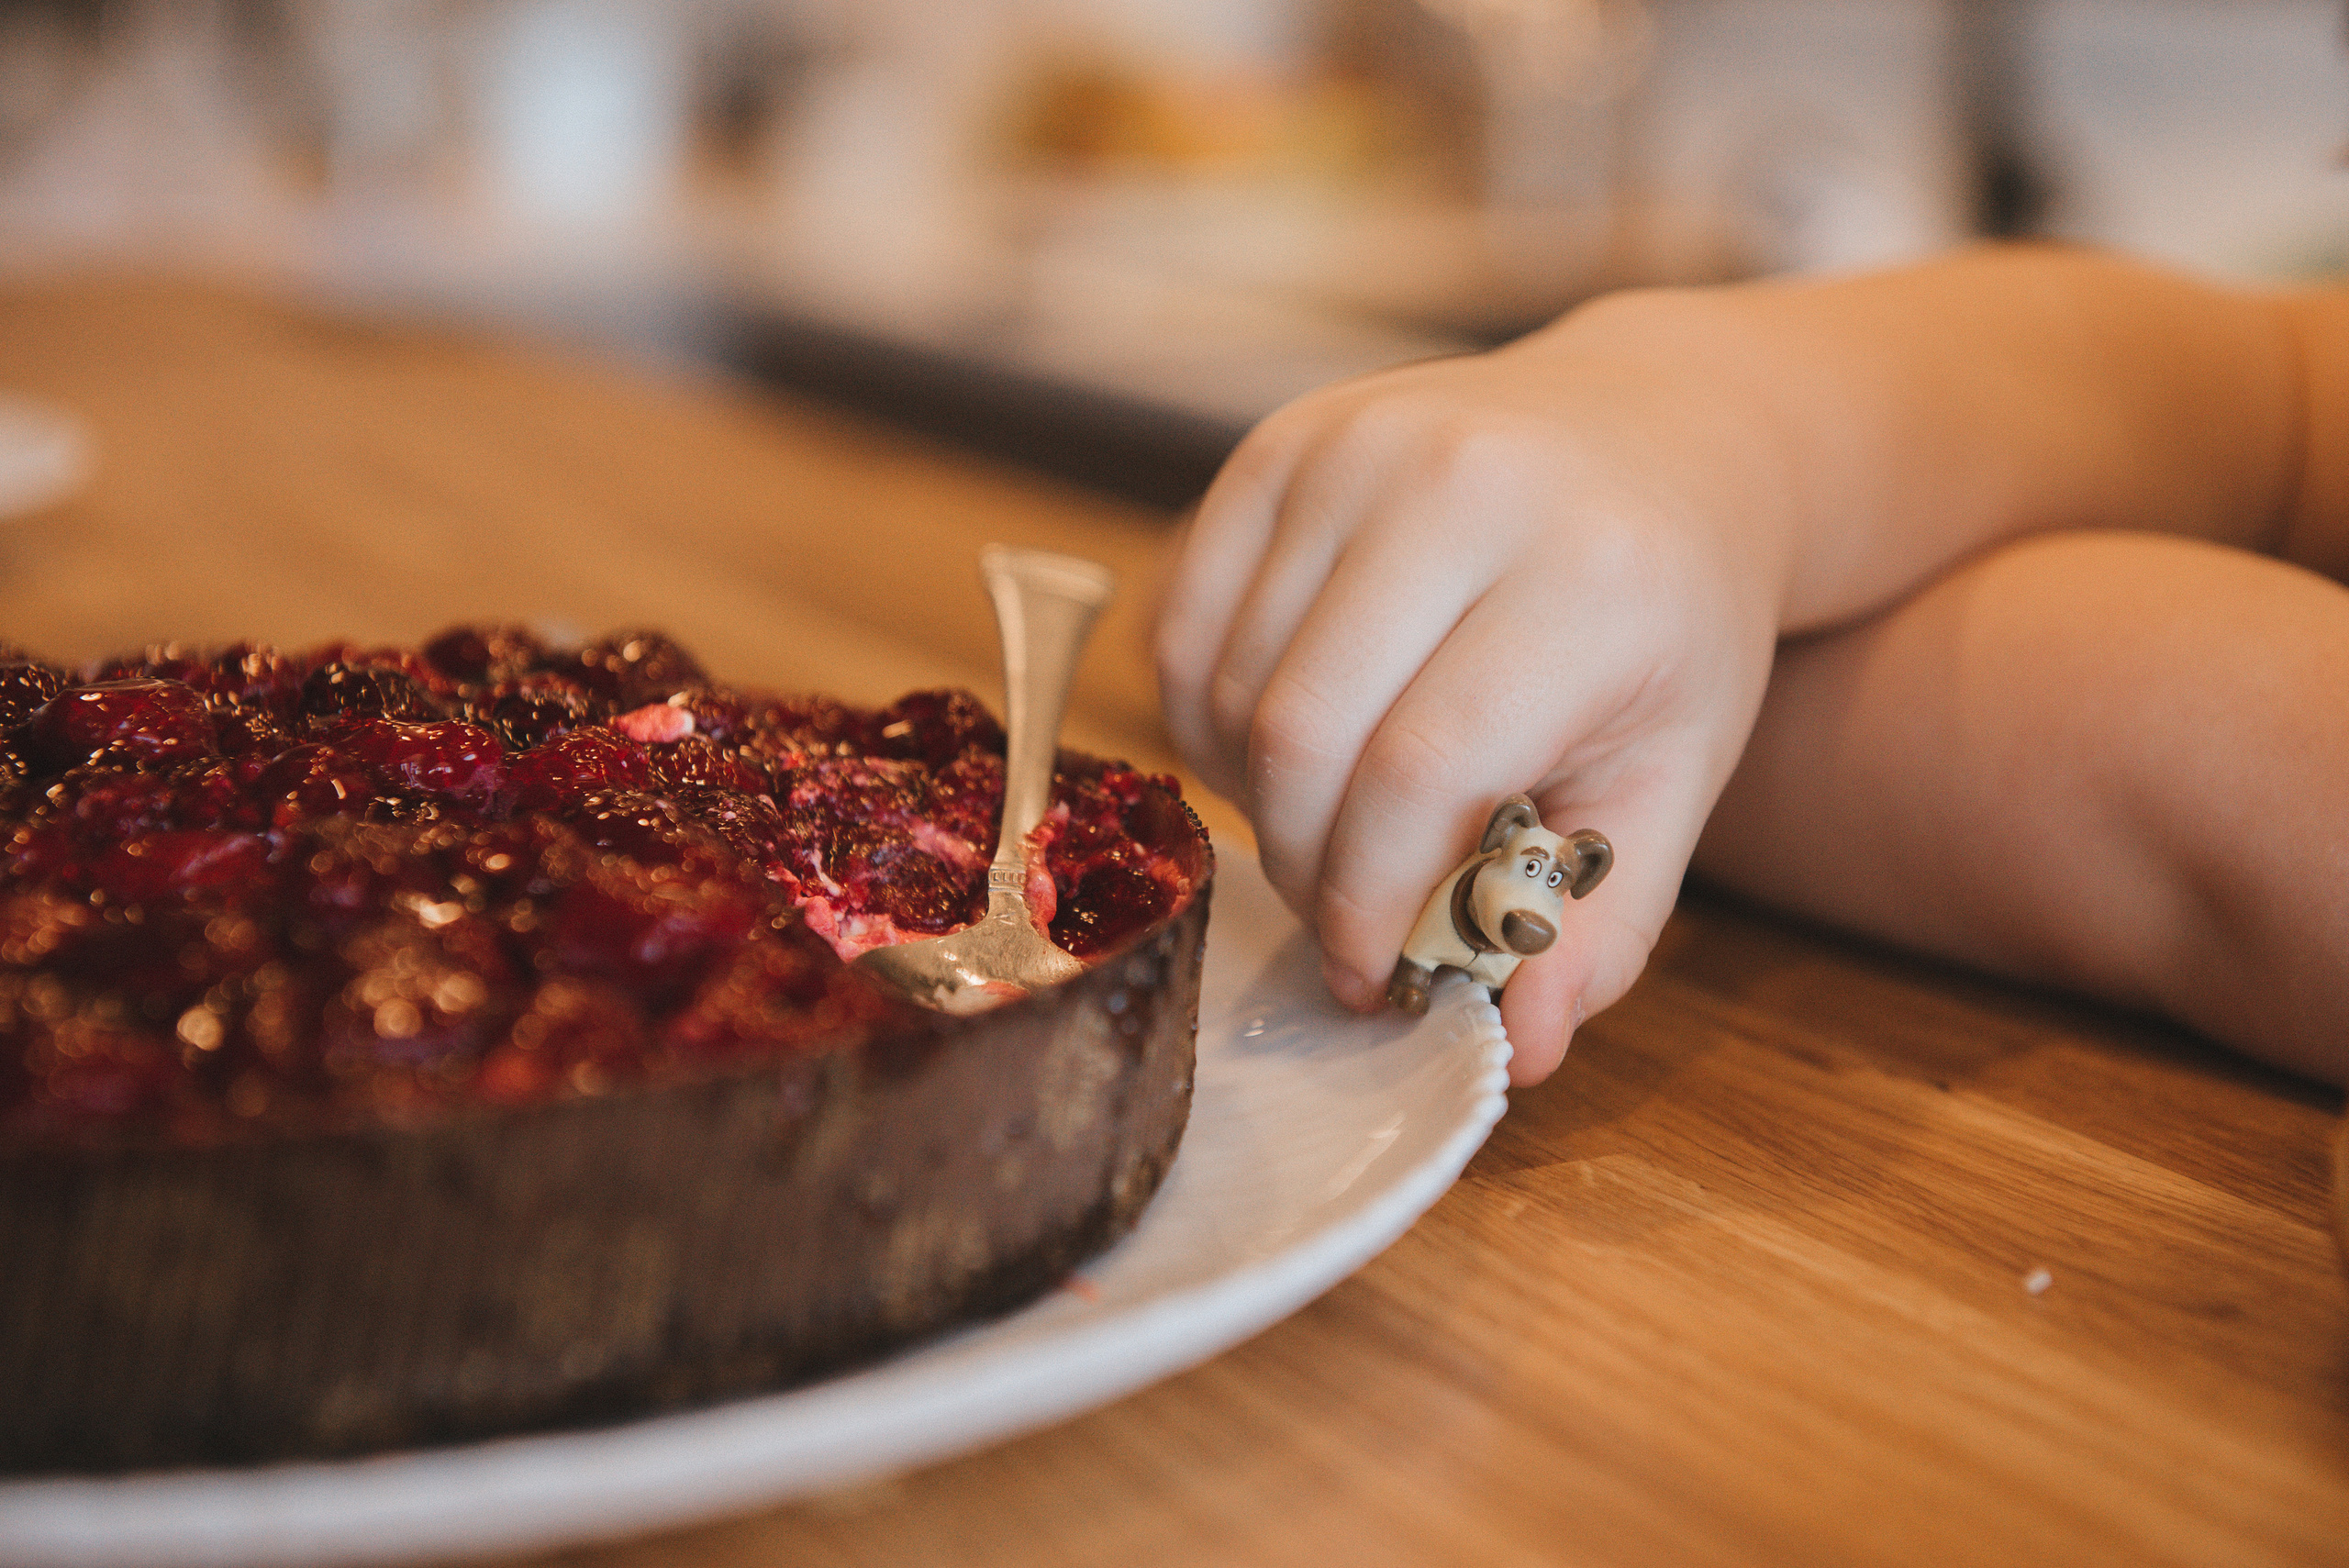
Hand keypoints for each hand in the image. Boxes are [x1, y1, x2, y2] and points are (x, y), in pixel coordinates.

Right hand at [1156, 295, 1793, 1083]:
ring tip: (1326, 824)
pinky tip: (1281, 746)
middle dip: (1301, 864)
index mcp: (1585, 574)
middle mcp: (1459, 483)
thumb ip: (1605, 921)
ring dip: (1253, 796)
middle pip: (1301, 730)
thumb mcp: (1678, 774)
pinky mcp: (1279, 441)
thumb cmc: (1671, 620)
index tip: (1370, 973)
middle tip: (1339, 915)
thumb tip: (1525, 1047)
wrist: (1661, 434)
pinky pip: (1181, 621)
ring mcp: (1353, 445)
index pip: (1420, 772)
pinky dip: (1206, 717)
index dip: (1370, 900)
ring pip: (1227, 683)